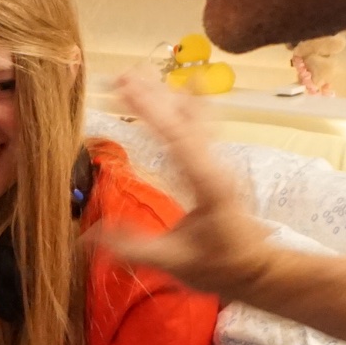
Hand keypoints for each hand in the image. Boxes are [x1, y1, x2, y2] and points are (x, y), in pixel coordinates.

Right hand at [97, 73, 280, 300]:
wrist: (257, 268)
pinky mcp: (214, 164)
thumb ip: (133, 247)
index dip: (150, 111)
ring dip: (166, 95)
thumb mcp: (174, 262)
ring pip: (195, 116)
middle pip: (185, 118)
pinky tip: (174, 89)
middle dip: (153, 94)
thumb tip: (87, 236)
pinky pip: (199, 125)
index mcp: (207, 183)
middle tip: (121, 76)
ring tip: (136, 77)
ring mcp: (217, 162)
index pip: (176, 138)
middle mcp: (215, 164)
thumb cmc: (220, 266)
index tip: (125, 89)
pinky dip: (182, 104)